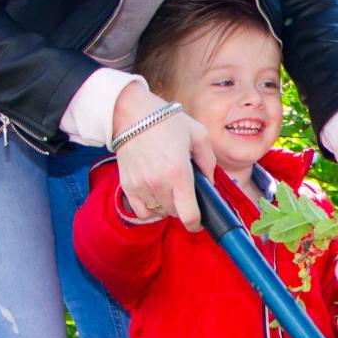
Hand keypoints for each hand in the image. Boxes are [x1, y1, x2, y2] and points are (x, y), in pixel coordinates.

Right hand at [112, 83, 216, 230]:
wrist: (131, 114)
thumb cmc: (166, 121)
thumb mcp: (198, 134)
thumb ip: (209, 160)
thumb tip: (210, 181)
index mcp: (179, 173)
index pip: (188, 215)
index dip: (196, 224)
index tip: (199, 223)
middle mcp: (159, 183)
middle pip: (175, 214)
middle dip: (183, 208)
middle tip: (185, 194)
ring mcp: (141, 186)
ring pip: (158, 213)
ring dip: (167, 207)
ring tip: (169, 192)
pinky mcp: (127, 186)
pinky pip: (141, 211)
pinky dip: (149, 209)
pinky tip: (155, 196)